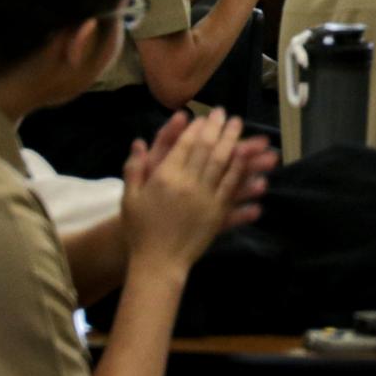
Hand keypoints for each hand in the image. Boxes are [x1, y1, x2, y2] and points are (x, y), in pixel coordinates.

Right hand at [121, 109, 252, 269]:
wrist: (157, 262)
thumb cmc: (140, 230)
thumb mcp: (130, 198)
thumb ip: (135, 168)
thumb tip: (139, 142)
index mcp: (164, 177)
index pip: (184, 145)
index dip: (195, 128)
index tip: (204, 116)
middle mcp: (187, 184)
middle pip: (206, 148)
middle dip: (216, 128)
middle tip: (225, 113)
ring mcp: (204, 197)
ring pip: (222, 162)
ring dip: (232, 141)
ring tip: (238, 126)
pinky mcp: (217, 212)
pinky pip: (231, 186)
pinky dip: (239, 168)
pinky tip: (245, 156)